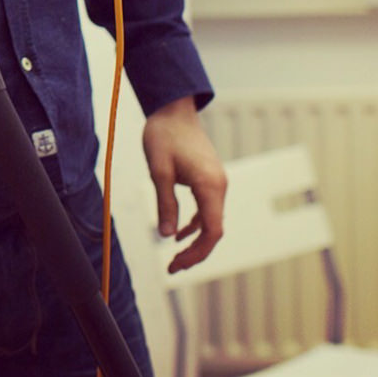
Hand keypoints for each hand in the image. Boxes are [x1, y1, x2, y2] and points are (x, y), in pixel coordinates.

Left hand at [142, 95, 226, 273]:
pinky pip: (206, 210)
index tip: (176, 264)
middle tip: (171, 268)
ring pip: (211, 221)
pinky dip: (195, 224)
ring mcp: (216, 183)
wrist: (173, 109)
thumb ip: (165, 202)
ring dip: (195, 241)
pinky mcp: (209, 179)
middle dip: (195, 252)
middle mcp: (219, 187)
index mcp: (210, 185)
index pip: (212, 231)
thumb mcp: (158, 169)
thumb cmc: (164, 135)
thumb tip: (166, 236)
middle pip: (214, 231)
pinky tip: (178, 233)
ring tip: (174, 258)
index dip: (197, 253)